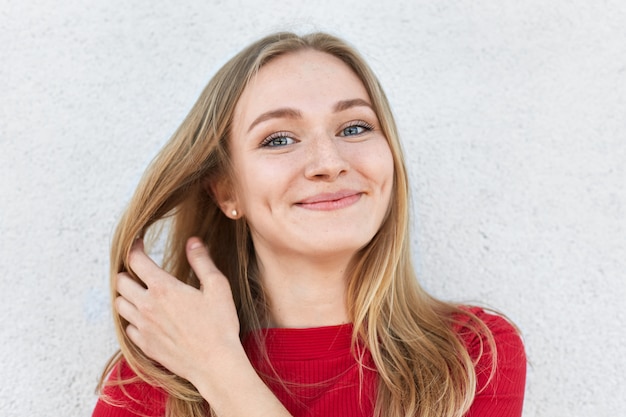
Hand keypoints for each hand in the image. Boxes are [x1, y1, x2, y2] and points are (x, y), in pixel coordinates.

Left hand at [115, 237, 241, 385]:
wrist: (215, 364)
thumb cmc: (219, 325)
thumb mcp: (217, 286)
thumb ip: (202, 261)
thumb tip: (192, 242)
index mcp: (163, 288)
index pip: (136, 261)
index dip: (135, 248)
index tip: (139, 244)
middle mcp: (147, 306)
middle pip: (120, 282)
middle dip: (128, 272)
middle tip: (140, 271)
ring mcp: (143, 328)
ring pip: (119, 305)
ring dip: (127, 295)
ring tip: (141, 292)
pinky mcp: (144, 345)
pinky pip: (127, 327)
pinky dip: (132, 319)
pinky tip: (147, 318)